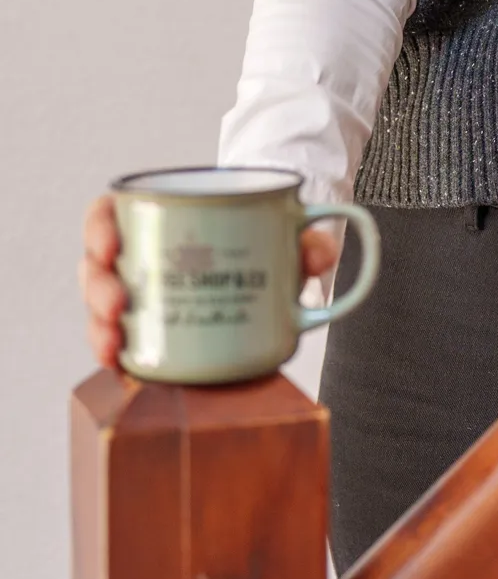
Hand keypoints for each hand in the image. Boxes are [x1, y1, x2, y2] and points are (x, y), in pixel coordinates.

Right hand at [80, 196, 343, 373]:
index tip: (109, 245)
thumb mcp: (287, 231)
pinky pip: (121, 339)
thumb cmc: (268, 235)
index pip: (109, 213)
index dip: (98, 228)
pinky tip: (118, 366)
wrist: (274, 260)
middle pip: (97, 265)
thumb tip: (320, 255)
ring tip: (113, 342)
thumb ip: (307, 240)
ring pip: (101, 306)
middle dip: (97, 288)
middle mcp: (142, 253)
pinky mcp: (152, 328)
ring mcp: (143, 292)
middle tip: (118, 304)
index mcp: (159, 216)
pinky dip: (115, 352)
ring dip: (98, 325)